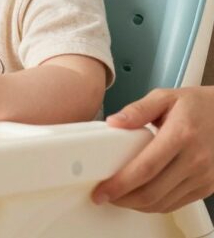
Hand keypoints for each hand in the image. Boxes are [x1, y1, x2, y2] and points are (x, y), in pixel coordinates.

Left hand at [92, 87, 213, 212]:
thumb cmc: (196, 105)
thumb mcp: (165, 97)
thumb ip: (137, 109)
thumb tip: (113, 122)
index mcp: (181, 135)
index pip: (145, 168)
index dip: (120, 184)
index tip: (101, 191)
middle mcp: (195, 160)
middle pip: (152, 191)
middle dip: (122, 199)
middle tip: (103, 195)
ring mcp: (203, 176)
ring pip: (163, 202)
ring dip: (136, 205)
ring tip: (117, 196)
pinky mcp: (207, 186)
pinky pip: (176, 204)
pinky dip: (154, 205)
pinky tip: (139, 197)